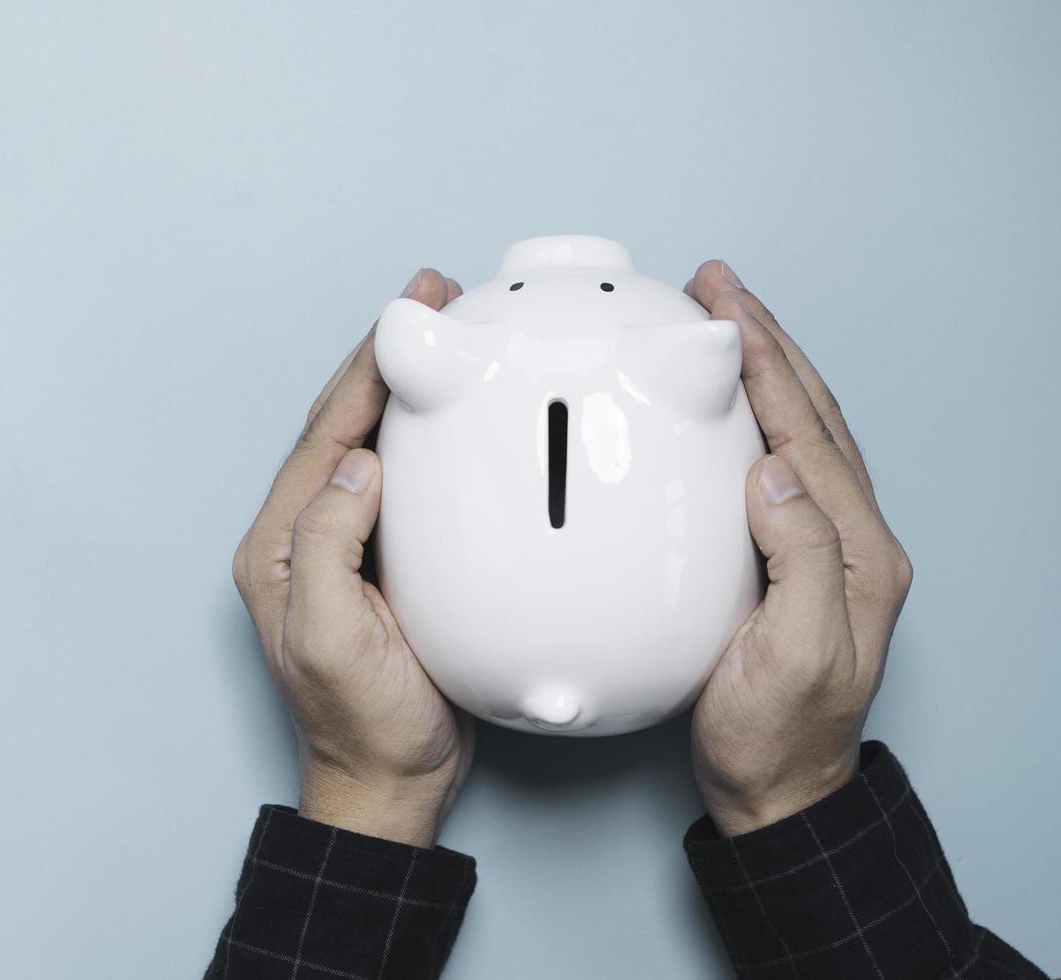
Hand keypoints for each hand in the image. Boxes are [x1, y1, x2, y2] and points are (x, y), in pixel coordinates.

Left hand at [232, 268, 471, 847]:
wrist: (389, 781)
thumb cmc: (361, 722)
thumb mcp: (334, 638)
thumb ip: (330, 545)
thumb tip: (358, 464)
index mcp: (281, 546)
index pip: (323, 435)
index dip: (363, 370)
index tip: (405, 315)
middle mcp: (304, 536)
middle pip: (340, 425)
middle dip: (381, 359)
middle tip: (430, 300)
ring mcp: (342, 547)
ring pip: (369, 444)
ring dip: (402, 387)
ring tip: (445, 335)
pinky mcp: (380, 561)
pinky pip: (401, 481)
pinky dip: (425, 437)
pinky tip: (456, 416)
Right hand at [687, 261, 913, 835]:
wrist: (775, 789)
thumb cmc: (776, 733)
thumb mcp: (794, 654)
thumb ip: (798, 559)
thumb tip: (773, 470)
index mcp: (856, 551)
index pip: (809, 432)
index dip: (767, 362)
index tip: (725, 306)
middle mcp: (850, 539)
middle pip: (813, 414)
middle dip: (768, 342)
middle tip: (719, 286)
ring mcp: (824, 547)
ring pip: (799, 432)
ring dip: (764, 369)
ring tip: (722, 322)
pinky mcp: (790, 559)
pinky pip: (777, 465)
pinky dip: (751, 416)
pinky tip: (719, 405)